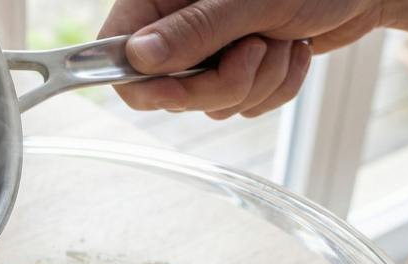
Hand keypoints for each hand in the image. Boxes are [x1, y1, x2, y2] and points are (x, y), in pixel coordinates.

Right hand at [97, 0, 385, 116]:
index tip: (181, 89)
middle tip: (256, 48)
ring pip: (211, 106)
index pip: (116, 58)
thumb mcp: (249, 2)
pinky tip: (291, 51)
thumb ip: (194, 31)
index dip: (146, 85)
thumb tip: (138, 57)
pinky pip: (243, 108)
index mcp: (160, 0)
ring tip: (281, 40)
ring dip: (258, 83)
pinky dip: (275, 88)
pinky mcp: (236, 72)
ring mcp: (207, 53)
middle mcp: (176, 27)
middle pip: (168, 93)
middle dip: (223, 84)